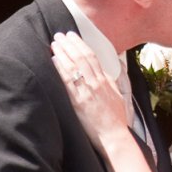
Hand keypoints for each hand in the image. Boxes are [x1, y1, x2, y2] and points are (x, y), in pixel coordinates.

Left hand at [51, 32, 128, 146]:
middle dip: (70, 44)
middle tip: (59, 35)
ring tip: (54, 43)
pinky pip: (68, 81)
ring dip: (63, 52)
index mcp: (105, 81)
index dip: (80, 44)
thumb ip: (109, 83)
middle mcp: (97, 83)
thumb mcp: (116, 96)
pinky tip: (54, 60)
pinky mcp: (79, 102)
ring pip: (74, 66)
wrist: (114, 136)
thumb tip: (103, 74)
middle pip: (82, 57)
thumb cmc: (116, 120)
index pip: (92, 57)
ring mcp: (87, 91)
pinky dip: (61, 68)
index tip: (72, 36)